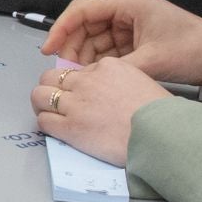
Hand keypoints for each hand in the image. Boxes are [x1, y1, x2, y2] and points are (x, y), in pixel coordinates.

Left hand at [30, 56, 167, 165]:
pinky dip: (45, 123)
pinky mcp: (70, 127)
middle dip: (51, 87)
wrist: (160, 134)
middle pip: (52, 76)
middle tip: (56, 99)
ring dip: (41, 103)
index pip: (78, 69)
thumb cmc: (159, 115)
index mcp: (107, 67)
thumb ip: (120, 82)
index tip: (79, 92)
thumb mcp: (141, 83)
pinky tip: (54, 128)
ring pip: (40, 95)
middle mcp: (87, 82)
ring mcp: (76, 104)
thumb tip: (109, 93)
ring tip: (48, 112)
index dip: (76, 83)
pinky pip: (43, 120)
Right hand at [40, 0, 201, 83]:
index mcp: (129, 3)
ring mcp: (129, 25)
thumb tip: (89, 79)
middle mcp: (126, 11)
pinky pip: (107, 49)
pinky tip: (93, 76)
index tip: (48, 47)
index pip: (82, 10)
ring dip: (84, 57)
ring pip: (93, 39)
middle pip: (85, 25)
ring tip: (79, 76)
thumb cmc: (194, 48)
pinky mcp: (134, 40)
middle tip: (65, 69)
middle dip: (72, 46)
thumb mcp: (152, 60)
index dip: (61, 28)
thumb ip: (117, 68)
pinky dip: (98, 62)